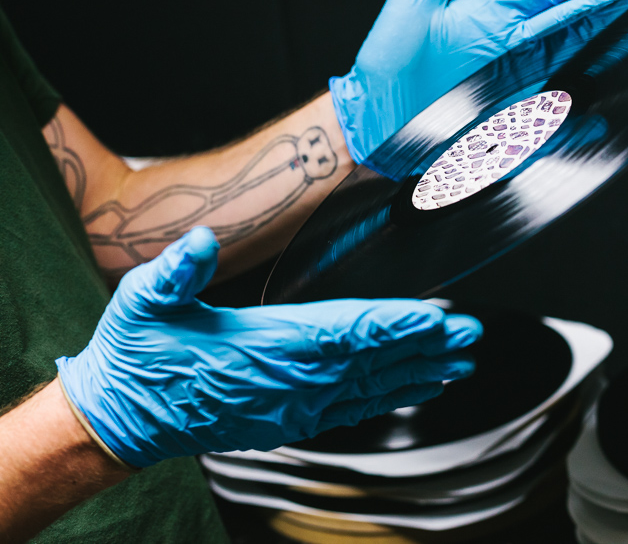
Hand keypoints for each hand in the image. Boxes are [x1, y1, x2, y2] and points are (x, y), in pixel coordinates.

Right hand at [56, 227, 480, 468]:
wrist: (124, 416)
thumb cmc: (139, 353)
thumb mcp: (144, 301)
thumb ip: (176, 271)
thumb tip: (200, 243)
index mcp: (265, 345)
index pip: (345, 332)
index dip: (395, 324)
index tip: (439, 316)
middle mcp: (290, 381)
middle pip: (374, 360)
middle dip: (426, 345)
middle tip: (471, 333)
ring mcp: (294, 405)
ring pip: (371, 387)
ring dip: (420, 371)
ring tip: (461, 360)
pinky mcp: (291, 419)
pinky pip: (353, 408)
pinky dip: (390, 397)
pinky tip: (417, 388)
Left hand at [330, 0, 627, 162]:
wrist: (372, 119)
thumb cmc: (386, 63)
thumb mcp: (414, 3)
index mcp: (486, 18)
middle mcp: (503, 49)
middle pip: (560, 23)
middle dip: (595, 7)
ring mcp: (506, 84)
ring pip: (559, 59)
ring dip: (589, 43)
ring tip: (620, 25)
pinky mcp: (503, 118)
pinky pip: (544, 116)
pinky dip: (569, 119)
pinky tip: (592, 116)